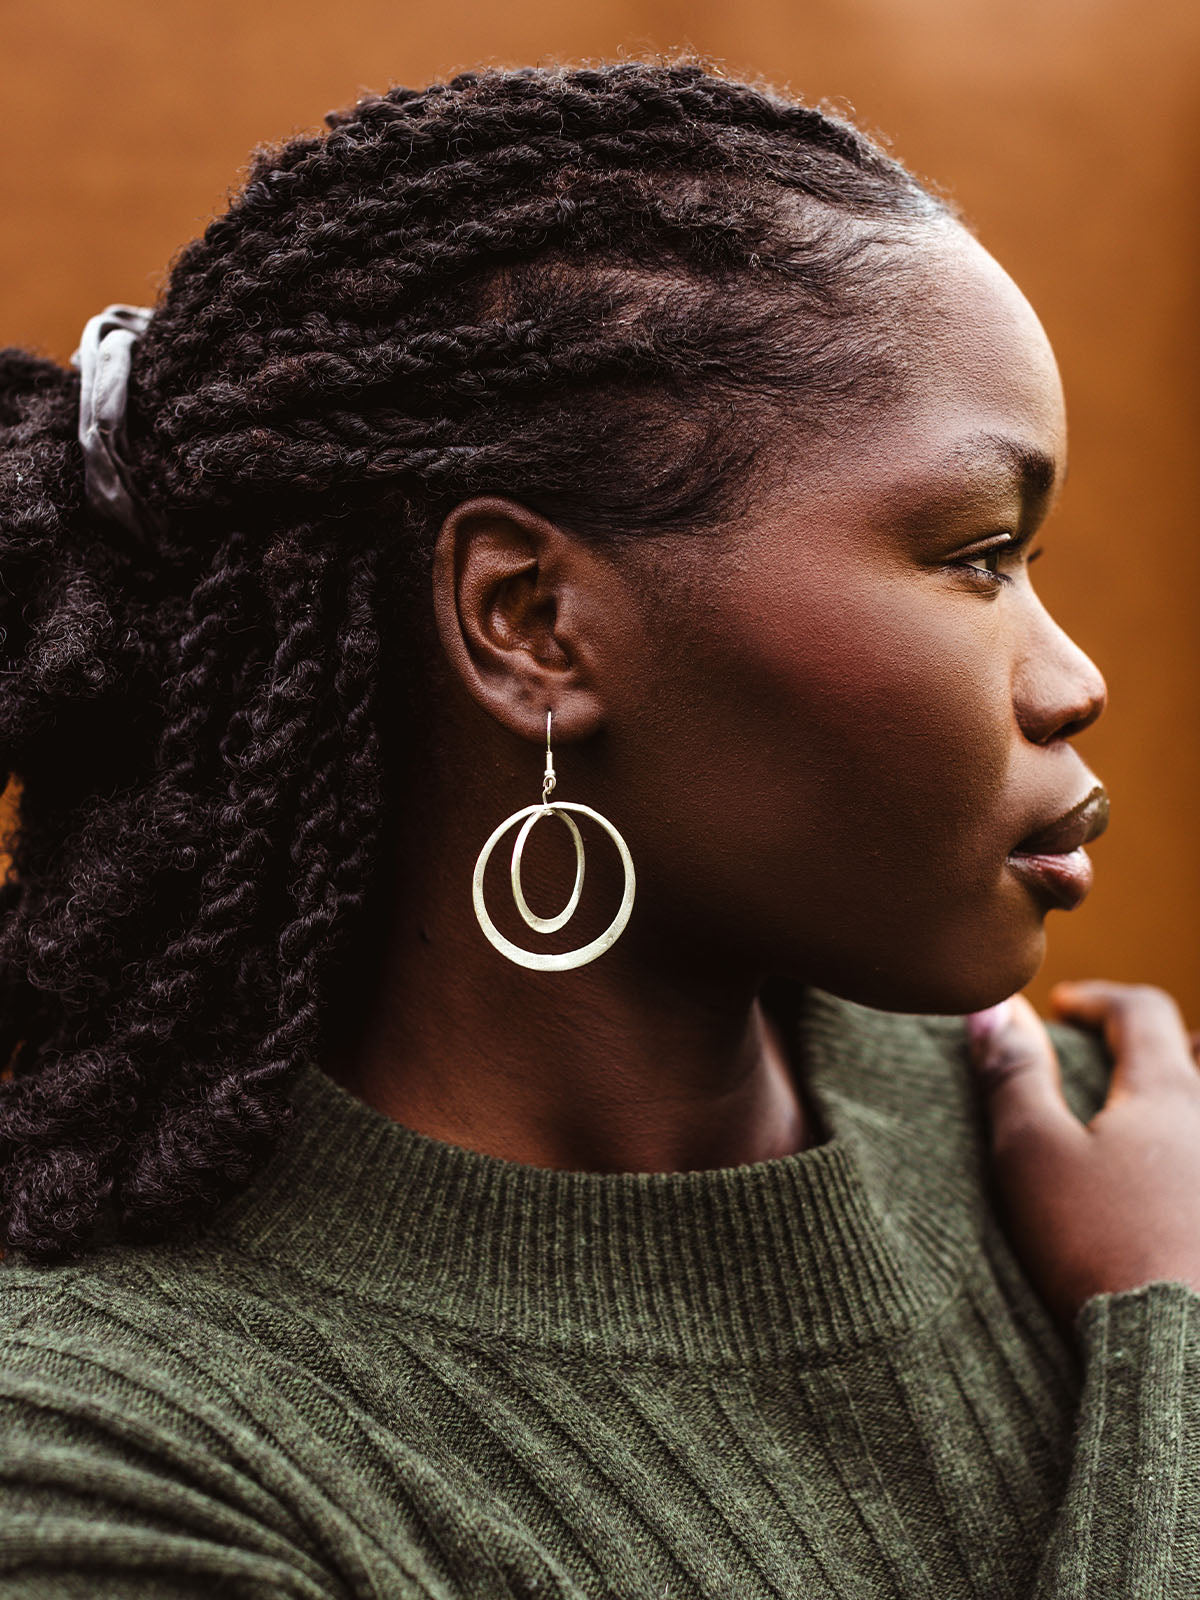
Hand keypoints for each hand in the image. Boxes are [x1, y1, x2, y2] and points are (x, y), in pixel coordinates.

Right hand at [966, 980, 1199, 1337]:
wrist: (1183, 1360)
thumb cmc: (1100, 1250)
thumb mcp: (1033, 1156)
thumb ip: (1014, 1075)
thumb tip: (993, 1005)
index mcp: (1168, 1091)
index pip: (1140, 1011)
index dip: (1097, 1000)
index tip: (1063, 1009)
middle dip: (1167, 1043)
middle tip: (1127, 1061)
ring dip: (1194, 1096)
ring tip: (1166, 1124)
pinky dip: (1197, 1162)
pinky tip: (1182, 1192)